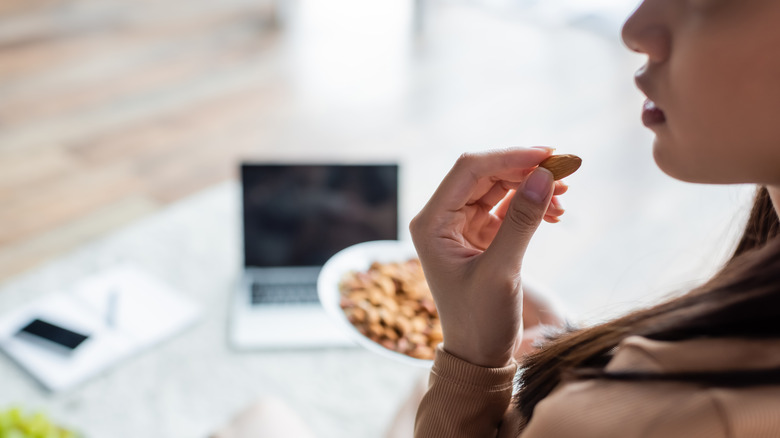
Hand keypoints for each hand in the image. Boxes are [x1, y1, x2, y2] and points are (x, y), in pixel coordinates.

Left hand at [410, 148, 566, 367]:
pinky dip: (530, 205)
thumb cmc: (480, 321)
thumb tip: (544, 175)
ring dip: (531, 187)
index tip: (549, 154)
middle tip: (566, 172)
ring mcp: (460, 226)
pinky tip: (555, 214)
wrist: (478, 356)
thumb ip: (522, 221)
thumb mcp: (502, 271)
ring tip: (564, 198)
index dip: (509, 156)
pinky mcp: (479, 236)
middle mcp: (441, 218)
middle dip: (525, 170)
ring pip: (498, 187)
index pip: (469, 170)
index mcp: (432, 222)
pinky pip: (506, 207)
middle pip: (485, 174)